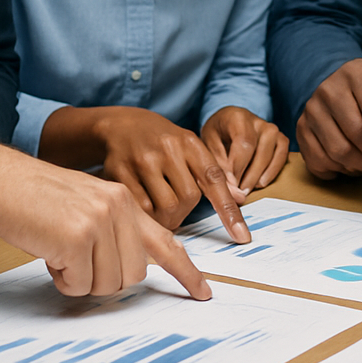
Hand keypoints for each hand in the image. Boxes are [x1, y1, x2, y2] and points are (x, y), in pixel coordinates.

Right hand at [0, 137, 210, 298]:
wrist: (3, 181)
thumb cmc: (40, 199)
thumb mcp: (89, 205)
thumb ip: (114, 231)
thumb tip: (129, 273)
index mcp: (126, 202)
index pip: (167, 242)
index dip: (186, 272)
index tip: (203, 292)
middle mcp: (120, 209)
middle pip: (133, 276)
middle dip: (104, 278)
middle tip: (76, 260)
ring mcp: (100, 222)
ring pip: (106, 284)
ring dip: (80, 279)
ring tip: (60, 250)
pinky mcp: (77, 238)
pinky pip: (78, 284)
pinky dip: (62, 279)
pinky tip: (49, 254)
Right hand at [39, 105, 250, 240]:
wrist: (123, 125)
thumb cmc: (164, 143)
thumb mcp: (190, 148)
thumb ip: (212, 173)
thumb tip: (240, 198)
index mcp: (190, 143)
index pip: (215, 179)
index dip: (229, 211)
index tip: (243, 237)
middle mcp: (167, 148)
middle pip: (187, 199)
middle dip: (184, 211)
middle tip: (175, 206)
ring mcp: (142, 160)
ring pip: (164, 208)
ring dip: (165, 217)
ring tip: (159, 206)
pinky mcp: (119, 172)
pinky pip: (140, 209)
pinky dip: (146, 216)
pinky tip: (143, 206)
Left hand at [201, 106, 288, 191]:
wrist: (225, 123)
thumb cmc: (216, 135)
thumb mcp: (208, 147)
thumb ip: (219, 166)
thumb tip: (234, 189)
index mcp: (237, 117)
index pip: (244, 143)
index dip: (238, 167)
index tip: (231, 184)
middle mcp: (257, 120)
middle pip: (259, 151)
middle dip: (249, 176)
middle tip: (238, 192)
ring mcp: (271, 128)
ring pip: (272, 154)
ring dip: (260, 176)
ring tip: (246, 188)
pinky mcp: (280, 138)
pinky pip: (282, 155)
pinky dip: (273, 171)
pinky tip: (261, 182)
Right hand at [296, 58, 361, 179]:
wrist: (347, 90)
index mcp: (359, 75)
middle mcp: (330, 89)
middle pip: (355, 133)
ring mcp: (312, 110)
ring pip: (337, 151)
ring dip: (360, 167)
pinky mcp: (301, 129)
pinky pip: (319, 162)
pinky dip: (339, 171)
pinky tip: (352, 163)